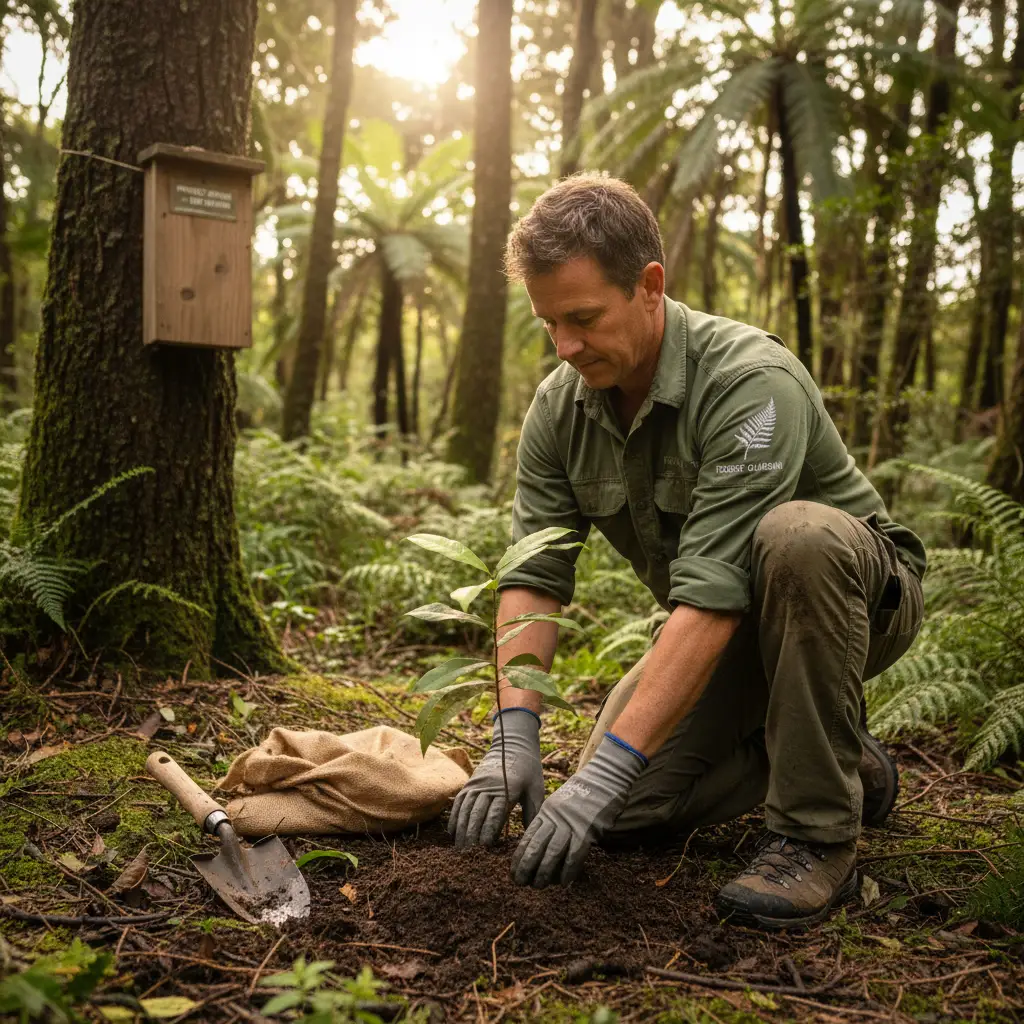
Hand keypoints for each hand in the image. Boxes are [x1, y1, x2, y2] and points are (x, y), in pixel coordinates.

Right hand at [448, 708, 544, 846]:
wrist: (514, 743)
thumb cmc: (529, 768)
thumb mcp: (535, 789)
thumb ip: (533, 812)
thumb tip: (531, 838)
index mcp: (507, 789)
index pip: (494, 814)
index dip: (488, 832)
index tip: (485, 849)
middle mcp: (488, 786)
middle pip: (476, 814)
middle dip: (471, 836)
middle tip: (468, 856)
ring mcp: (477, 783)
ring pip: (465, 809)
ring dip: (461, 830)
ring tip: (459, 849)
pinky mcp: (470, 782)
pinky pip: (459, 801)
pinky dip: (455, 817)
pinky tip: (453, 832)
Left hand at [511, 734, 644, 887]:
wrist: (603, 779)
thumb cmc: (582, 794)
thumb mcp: (559, 804)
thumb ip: (550, 821)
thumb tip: (541, 846)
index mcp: (546, 812)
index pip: (527, 838)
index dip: (519, 857)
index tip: (513, 872)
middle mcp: (555, 819)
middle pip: (536, 846)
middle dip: (526, 867)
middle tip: (520, 883)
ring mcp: (571, 824)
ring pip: (552, 853)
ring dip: (544, 872)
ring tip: (538, 886)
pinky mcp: (587, 831)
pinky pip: (574, 854)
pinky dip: (568, 870)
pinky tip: (564, 883)